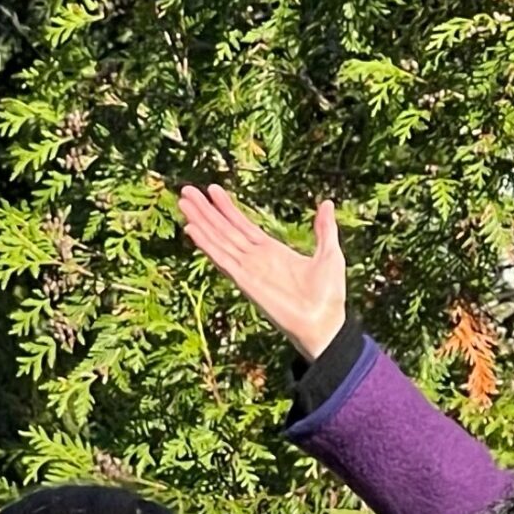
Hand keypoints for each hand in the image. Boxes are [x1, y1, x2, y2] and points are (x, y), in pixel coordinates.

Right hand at [176, 184, 346, 359]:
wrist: (326, 324)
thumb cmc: (329, 296)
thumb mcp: (330, 253)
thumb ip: (324, 228)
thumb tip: (327, 203)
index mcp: (272, 251)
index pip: (243, 225)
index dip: (227, 208)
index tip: (212, 189)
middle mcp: (255, 259)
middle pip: (224, 229)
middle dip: (206, 210)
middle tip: (187, 190)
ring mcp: (248, 269)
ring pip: (219, 240)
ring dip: (200, 221)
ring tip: (183, 202)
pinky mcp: (245, 281)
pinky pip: (222, 258)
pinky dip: (206, 244)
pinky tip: (191, 229)